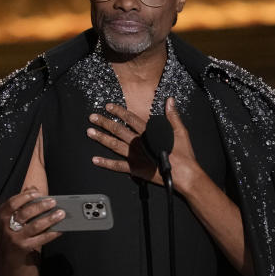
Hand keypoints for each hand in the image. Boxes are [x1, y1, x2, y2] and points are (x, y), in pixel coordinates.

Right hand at [0, 187, 63, 258]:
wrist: (8, 252)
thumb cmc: (12, 229)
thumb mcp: (12, 215)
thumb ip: (22, 201)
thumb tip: (32, 188)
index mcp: (3, 215)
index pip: (13, 203)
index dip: (26, 197)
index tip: (38, 193)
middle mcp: (8, 226)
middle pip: (26, 213)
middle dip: (41, 206)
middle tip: (53, 202)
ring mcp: (16, 237)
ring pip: (35, 226)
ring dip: (50, 219)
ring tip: (60, 214)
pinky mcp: (24, 247)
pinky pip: (41, 239)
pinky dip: (52, 233)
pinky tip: (59, 229)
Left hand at [87, 98, 201, 193]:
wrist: (184, 174)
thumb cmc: (184, 155)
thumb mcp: (180, 132)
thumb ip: (172, 115)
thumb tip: (169, 101)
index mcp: (149, 133)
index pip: (130, 118)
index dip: (118, 111)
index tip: (108, 106)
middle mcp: (139, 143)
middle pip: (118, 130)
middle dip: (104, 122)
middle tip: (93, 117)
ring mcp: (135, 156)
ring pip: (115, 145)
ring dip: (101, 138)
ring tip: (90, 132)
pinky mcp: (135, 169)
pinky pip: (117, 166)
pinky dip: (106, 163)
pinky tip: (96, 159)